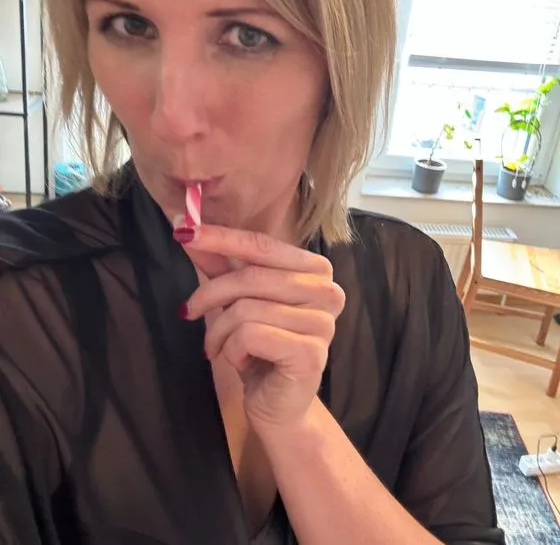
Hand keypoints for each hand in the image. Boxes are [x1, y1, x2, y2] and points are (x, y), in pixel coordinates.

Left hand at [178, 225, 345, 431]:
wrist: (279, 406)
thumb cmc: (261, 348)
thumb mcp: (239, 299)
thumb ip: (222, 264)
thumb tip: (188, 228)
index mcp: (316, 269)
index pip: (262, 245)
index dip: (221, 237)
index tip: (184, 231)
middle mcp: (327, 291)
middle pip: (251, 276)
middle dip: (209, 293)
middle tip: (188, 311)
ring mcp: (323, 323)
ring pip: (246, 309)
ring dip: (218, 331)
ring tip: (217, 347)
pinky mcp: (310, 353)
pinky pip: (250, 336)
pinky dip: (232, 350)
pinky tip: (240, 362)